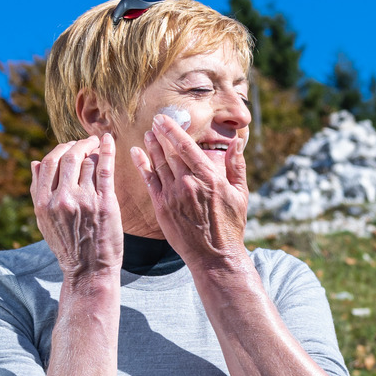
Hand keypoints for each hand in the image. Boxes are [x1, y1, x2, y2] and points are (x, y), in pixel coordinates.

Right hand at [30, 134, 122, 282]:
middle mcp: (62, 199)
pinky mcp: (105, 203)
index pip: (49, 163)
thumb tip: (35, 162)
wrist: (89, 271)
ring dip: (92, 150)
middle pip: (69, 158)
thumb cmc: (67, 246)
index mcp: (44, 203)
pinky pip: (105, 169)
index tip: (69, 146)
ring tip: (97, 148)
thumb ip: (38, 192)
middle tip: (86, 141)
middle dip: (78, 145)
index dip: (60, 149)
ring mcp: (84, 200)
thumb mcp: (44, 221)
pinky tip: (108, 140)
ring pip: (87, 162)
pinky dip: (107, 150)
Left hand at [129, 115, 248, 266]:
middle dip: (161, 135)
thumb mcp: (240, 195)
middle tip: (153, 121)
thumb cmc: (230, 226)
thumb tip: (236, 143)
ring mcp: (173, 196)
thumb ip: (236, 167)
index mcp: (208, 178)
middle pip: (170, 153)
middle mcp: (188, 184)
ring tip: (147, 134)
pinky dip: (141, 165)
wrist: (215, 257)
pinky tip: (135, 153)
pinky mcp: (161, 208)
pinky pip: (149, 181)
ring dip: (151, 147)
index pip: (186, 147)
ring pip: (158, 165)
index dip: (173, 130)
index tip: (164, 119)